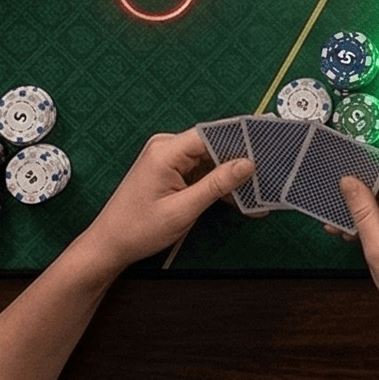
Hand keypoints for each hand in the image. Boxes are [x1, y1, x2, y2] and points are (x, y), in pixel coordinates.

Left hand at [70, 128, 252, 272]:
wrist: (109, 245)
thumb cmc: (138, 229)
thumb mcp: (183, 210)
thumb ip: (216, 185)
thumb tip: (248, 164)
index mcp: (166, 151)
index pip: (212, 134)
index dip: (242, 139)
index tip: (268, 147)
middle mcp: (166, 147)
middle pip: (214, 145)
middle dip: (241, 162)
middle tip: (269, 175)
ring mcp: (168, 158)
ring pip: (211, 160)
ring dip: (232, 177)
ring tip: (258, 193)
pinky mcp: (171, 170)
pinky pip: (202, 171)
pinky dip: (218, 184)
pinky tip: (239, 199)